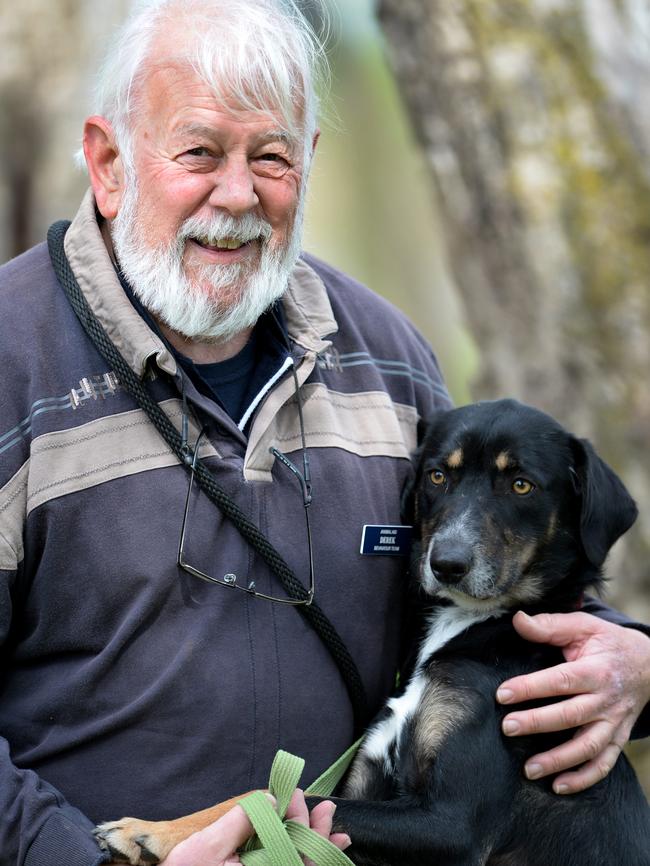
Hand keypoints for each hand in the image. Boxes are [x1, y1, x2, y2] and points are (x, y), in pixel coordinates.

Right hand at [159, 790, 350, 864]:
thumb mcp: (208, 846)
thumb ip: (241, 822)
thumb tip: (271, 799)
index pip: (293, 846)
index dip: (299, 818)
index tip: (296, 793)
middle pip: (306, 862)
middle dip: (317, 833)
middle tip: (326, 808)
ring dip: (318, 851)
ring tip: (336, 833)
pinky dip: (306, 862)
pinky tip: (318, 852)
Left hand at [496, 611, 649, 794]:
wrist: (648, 663)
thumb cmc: (606, 643)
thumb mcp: (582, 626)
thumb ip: (550, 625)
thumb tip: (518, 620)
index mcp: (596, 670)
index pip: (560, 680)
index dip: (531, 688)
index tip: (502, 694)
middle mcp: (606, 700)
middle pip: (571, 715)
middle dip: (538, 723)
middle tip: (508, 728)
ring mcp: (614, 722)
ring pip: (588, 747)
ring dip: (559, 760)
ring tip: (529, 769)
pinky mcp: (618, 738)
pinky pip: (603, 764)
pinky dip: (583, 779)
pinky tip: (558, 786)